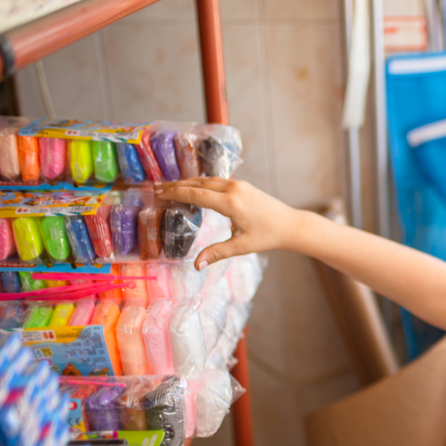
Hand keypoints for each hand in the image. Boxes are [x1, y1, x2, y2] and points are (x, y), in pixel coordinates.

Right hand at [154, 177, 301, 268]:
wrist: (290, 224)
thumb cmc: (268, 237)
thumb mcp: (241, 246)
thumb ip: (217, 253)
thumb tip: (196, 266)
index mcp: (231, 203)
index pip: (195, 194)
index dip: (175, 193)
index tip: (159, 193)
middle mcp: (233, 188)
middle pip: (197, 183)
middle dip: (176, 186)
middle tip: (155, 189)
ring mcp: (238, 184)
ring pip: (206, 179)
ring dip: (187, 182)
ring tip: (169, 187)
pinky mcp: (242, 185)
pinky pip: (216, 180)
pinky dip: (200, 182)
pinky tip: (191, 187)